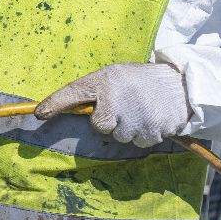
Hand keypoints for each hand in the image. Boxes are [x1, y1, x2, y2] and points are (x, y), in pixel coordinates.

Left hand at [34, 63, 190, 147]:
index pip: (73, 93)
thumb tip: (53, 111)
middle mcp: (117, 98)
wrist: (181, 84)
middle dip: (111, 121)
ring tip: (141, 110)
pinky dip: (145, 133)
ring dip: (129, 128)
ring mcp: (135, 116)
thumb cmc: (140, 81)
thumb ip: (90, 93)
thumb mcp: (113, 78)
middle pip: (100, 126)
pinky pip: (139, 141)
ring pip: (120, 136)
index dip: (55, 104)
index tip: (39, 114)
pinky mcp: (152, 130)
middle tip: (126, 107)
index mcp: (105, 81)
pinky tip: (152, 117)